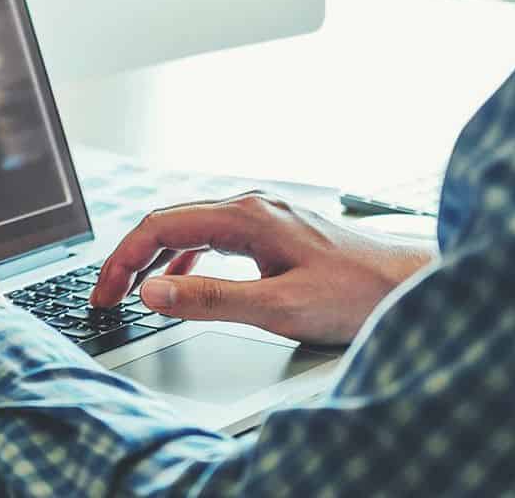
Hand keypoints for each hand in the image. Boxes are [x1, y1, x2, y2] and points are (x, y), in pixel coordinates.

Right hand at [91, 192, 434, 344]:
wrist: (409, 286)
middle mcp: (249, 206)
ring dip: (155, 260)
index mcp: (244, 216)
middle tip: (108, 297)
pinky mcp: (272, 231)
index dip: (123, 260)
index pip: (160, 227)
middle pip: (168, 223)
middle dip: (130, 259)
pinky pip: (212, 238)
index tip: (106, 292)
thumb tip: (152, 293)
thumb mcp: (277, 307)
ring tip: (134, 293)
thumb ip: (210, 300)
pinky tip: (181, 284)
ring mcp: (261, 216)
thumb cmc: (355, 295)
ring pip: (188, 229)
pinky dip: (184, 260)